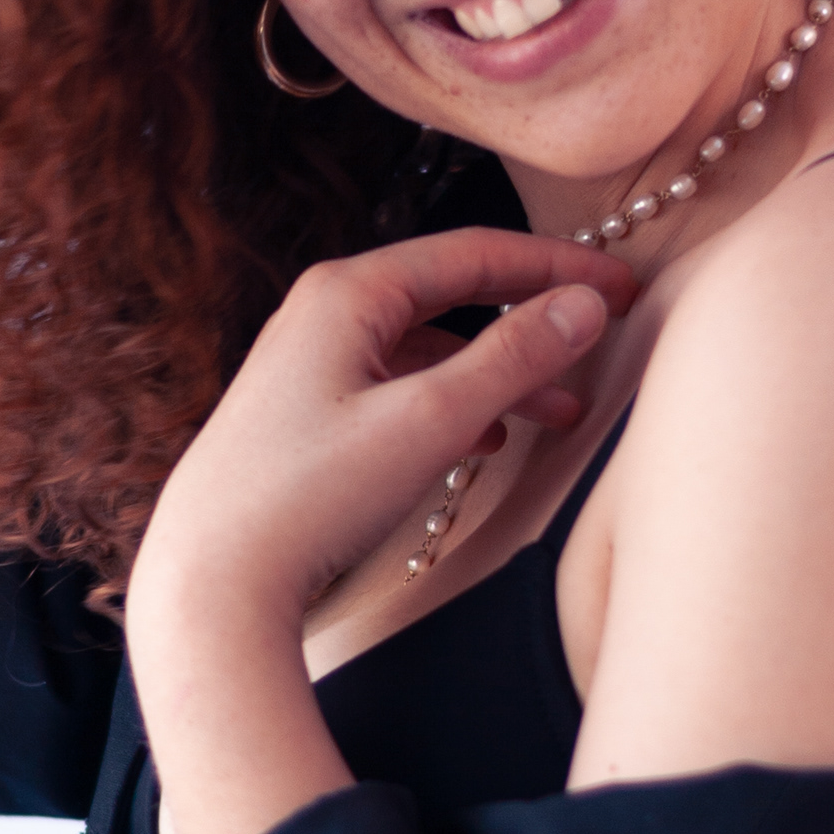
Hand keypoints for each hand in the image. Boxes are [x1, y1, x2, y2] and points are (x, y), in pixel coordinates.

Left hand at [126, 227, 635, 833]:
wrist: (211, 581)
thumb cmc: (308, 496)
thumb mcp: (429, 420)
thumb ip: (512, 358)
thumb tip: (583, 305)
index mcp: (347, 292)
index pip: (475, 253)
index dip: (557, 267)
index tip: (621, 287)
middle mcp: (323, 315)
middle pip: (453, 296)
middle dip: (531, 320)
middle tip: (600, 339)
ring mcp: (310, 366)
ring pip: (429, 350)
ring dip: (497, 372)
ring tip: (559, 411)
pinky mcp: (306, 418)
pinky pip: (400, 389)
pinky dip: (454, 404)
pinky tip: (486, 441)